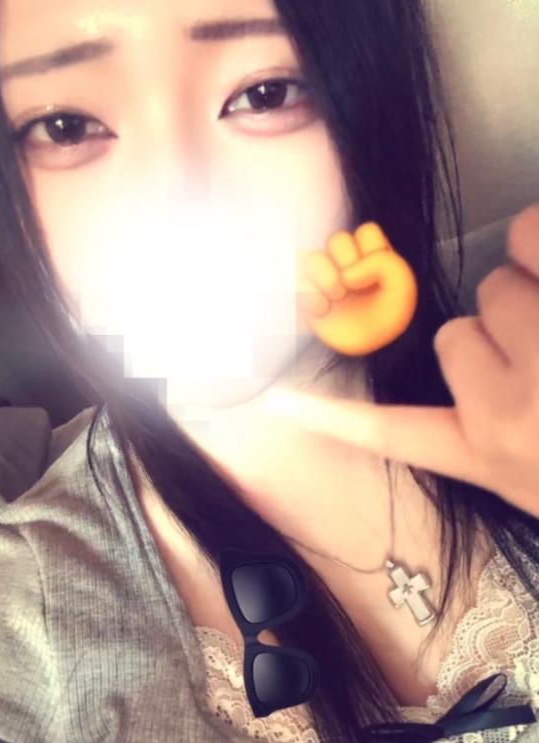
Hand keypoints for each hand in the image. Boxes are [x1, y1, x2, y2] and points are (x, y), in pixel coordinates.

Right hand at [269, 204, 538, 518]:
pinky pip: (527, 236)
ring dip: (531, 290)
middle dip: (500, 334)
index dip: (329, 418)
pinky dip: (535, 239)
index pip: (392, 435)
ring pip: (496, 284)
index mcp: (491, 458)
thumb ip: (491, 441)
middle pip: (456, 332)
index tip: (278, 404)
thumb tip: (467, 357)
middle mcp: (505, 418)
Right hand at [296, 221, 417, 355]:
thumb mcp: (402, 289)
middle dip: (349, 262)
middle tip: (356, 287)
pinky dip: (310, 296)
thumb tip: (347, 274)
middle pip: (337, 239)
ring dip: (327, 278)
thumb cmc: (387, 317)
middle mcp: (343, 260)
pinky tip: (322, 311)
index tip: (380, 278)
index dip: (373, 252)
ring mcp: (322, 276)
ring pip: (312, 257)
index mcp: (369, 253)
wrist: (367, 349)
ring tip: (338, 297)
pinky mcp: (304, 294)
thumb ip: (386, 265)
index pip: (366, 231)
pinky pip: (296, 282)